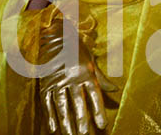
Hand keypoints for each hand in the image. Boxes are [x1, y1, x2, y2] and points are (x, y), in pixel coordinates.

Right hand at [37, 17, 114, 134]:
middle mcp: (72, 76)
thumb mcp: (91, 60)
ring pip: (61, 104)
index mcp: (86, 71)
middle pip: (77, 102)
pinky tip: (53, 129)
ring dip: (65, 122)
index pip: (94, 94)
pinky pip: (47, 102)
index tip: (102, 125)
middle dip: (81, 119)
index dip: (98, 110)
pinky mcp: (45, 82)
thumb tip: (115, 90)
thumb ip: (101, 78)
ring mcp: (57, 80)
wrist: (54, 34)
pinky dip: (49, 115)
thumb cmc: (76, 48)